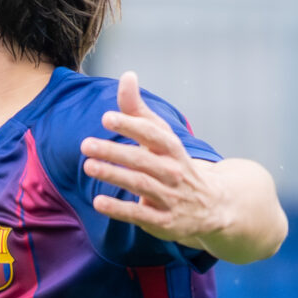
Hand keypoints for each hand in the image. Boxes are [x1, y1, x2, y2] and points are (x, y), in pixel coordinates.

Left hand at [81, 72, 228, 248]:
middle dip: (114, 152)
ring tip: (88, 165)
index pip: (153, 134)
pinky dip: (119, 209)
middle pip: (143, 160)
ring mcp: (170, 197)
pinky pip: (140, 214)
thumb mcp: (161, 137)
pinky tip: (98, 202)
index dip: (131, 125)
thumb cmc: (175, 164)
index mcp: (172, 150)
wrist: (212, 206)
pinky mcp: (163, 221)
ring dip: (113, 175)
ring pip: (140, 184)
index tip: (107, 118)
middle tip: (85, 145)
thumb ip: (139, 110)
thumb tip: (127, 75)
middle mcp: (174, 172)